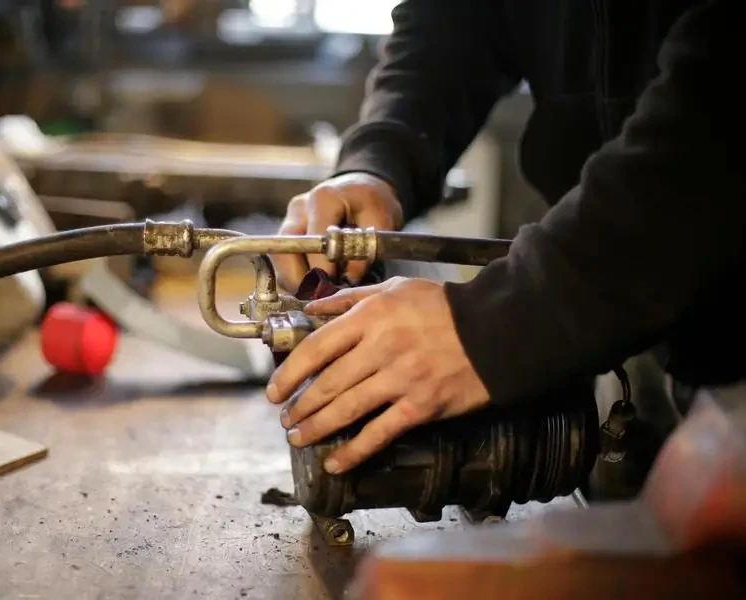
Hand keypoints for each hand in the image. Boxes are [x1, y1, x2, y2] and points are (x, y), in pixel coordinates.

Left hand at [265, 277, 490, 473]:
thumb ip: (350, 299)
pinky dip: (355, 451)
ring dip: (317, 428)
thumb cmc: (445, 307)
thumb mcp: (395, 289)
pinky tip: (336, 462)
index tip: (275, 390)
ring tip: (299, 438)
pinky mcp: (421, 406)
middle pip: (328, 383)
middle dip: (300, 406)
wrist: (495, 330)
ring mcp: (401, 379)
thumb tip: (312, 307)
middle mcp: (381, 348)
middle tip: (286, 419)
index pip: (317, 347)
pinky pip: (380, 433)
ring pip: (347, 409)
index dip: (290, 372)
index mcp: (371, 317)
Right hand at [272, 173, 402, 290]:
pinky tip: (314, 284)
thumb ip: (366, 248)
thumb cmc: (371, 201)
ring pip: (279, 260)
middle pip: (283, 252)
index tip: (336, 285)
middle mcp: (299, 209)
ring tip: (319, 292)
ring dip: (296, 281)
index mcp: (323, 200)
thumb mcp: (380, 219)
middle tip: (321, 296)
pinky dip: (296, 277)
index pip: (312, 242)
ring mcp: (289, 220)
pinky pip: (283, 261)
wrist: (360, 187)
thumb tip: (348, 278)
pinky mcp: (287, 233)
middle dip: (300, 280)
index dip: (322, 269)